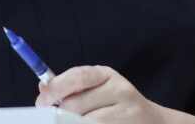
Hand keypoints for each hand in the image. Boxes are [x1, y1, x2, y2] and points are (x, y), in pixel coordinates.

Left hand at [35, 65, 162, 122]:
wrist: (151, 123)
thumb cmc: (116, 106)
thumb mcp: (98, 88)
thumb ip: (73, 87)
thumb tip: (43, 90)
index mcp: (107, 75)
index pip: (78, 77)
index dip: (56, 88)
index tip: (42, 100)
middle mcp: (120, 90)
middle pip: (76, 105)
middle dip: (61, 113)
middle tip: (54, 117)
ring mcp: (126, 113)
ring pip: (84, 123)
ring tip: (74, 122)